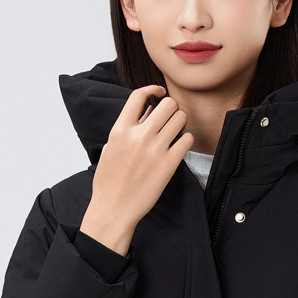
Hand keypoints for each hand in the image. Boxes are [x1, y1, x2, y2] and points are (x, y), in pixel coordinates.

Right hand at [80, 85, 194, 254]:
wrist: (113, 208)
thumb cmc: (109, 181)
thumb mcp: (111, 147)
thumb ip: (128, 128)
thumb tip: (148, 112)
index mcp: (120, 130)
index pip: (138, 95)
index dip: (152, 89)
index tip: (159, 92)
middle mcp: (138, 136)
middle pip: (167, 104)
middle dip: (171, 108)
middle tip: (169, 118)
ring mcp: (155, 150)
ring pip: (180, 118)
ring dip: (180, 122)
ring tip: (174, 132)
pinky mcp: (168, 164)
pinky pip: (187, 139)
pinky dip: (186, 140)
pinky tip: (178, 146)